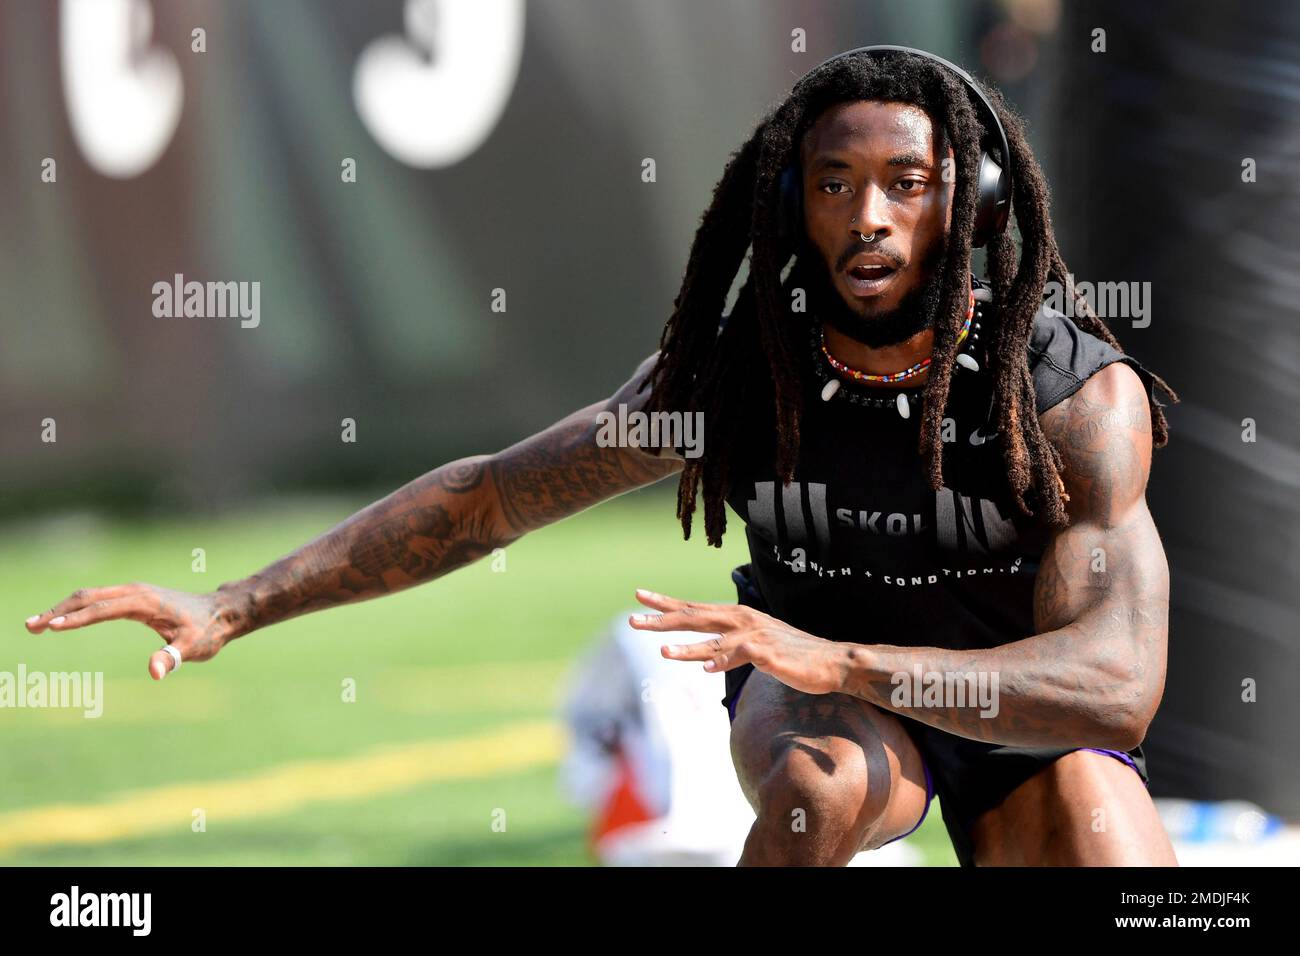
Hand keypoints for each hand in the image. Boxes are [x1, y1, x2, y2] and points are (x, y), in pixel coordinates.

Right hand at [24, 584, 238, 679]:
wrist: (222, 612)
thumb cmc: (208, 632)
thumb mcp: (193, 649)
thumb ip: (172, 658)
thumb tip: (154, 673)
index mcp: (145, 602)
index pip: (103, 610)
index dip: (77, 619)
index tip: (52, 628)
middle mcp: (135, 592)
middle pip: (88, 598)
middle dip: (58, 611)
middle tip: (30, 626)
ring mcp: (134, 593)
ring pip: (90, 597)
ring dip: (63, 609)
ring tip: (36, 625)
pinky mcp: (134, 597)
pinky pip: (98, 600)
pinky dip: (76, 608)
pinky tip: (63, 620)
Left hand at [627, 588, 851, 695]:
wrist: (831, 662)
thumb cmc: (793, 655)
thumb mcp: (756, 646)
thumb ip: (731, 646)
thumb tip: (707, 656)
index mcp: (738, 618)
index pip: (695, 608)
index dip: (666, 603)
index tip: (639, 596)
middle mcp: (743, 622)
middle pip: (696, 618)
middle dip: (664, 619)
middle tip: (633, 620)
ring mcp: (756, 637)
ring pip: (714, 640)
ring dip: (688, 646)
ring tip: (663, 651)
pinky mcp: (768, 655)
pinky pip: (741, 657)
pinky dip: (722, 661)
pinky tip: (704, 669)